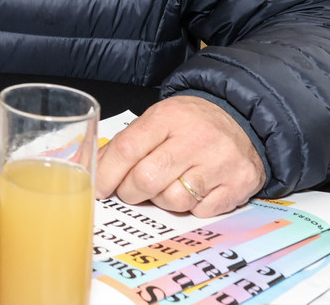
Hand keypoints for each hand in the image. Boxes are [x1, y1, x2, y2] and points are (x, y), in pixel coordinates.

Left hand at [94, 95, 263, 216]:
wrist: (242, 120)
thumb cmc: (191, 124)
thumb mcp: (156, 121)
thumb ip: (125, 143)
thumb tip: (88, 164)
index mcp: (167, 118)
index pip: (127, 150)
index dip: (107, 174)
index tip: (100, 187)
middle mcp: (195, 138)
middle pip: (146, 180)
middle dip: (130, 192)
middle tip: (131, 190)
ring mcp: (219, 162)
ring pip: (173, 201)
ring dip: (162, 200)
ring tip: (167, 185)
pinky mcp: (239, 184)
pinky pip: (201, 211)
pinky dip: (192, 207)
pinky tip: (194, 190)